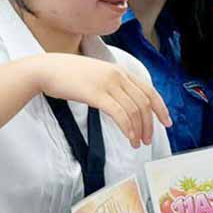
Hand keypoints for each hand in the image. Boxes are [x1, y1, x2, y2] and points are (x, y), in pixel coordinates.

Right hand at [30, 54, 170, 148]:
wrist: (45, 69)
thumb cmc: (67, 75)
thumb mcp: (97, 75)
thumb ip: (112, 86)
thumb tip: (125, 105)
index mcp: (119, 70)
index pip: (149, 90)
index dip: (160, 107)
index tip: (166, 121)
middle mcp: (117, 75)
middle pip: (144, 102)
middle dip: (150, 124)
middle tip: (149, 139)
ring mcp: (107, 84)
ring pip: (134, 110)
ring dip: (139, 129)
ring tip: (138, 143)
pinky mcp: (96, 94)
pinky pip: (120, 114)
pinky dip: (128, 128)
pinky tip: (130, 138)